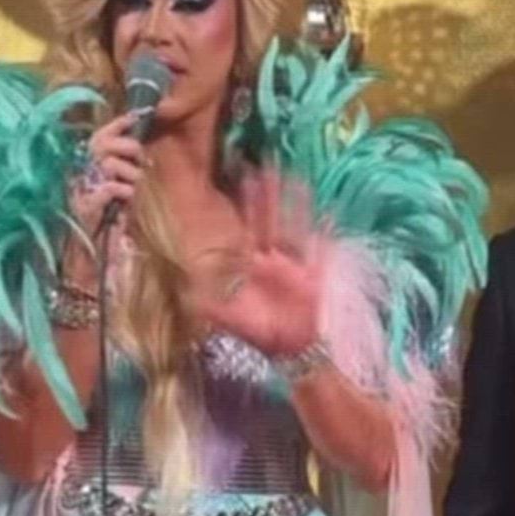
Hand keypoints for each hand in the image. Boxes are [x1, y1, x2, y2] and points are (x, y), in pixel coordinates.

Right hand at [69, 110, 146, 235]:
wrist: (91, 247)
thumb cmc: (106, 215)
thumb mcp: (117, 185)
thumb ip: (124, 166)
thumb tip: (141, 151)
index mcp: (87, 162)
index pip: (100, 134)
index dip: (118, 124)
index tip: (136, 117)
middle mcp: (81, 170)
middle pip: (105, 142)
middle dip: (131, 149)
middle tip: (142, 162)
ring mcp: (82, 186)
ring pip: (111, 163)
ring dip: (131, 175)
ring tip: (133, 189)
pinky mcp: (87, 204)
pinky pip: (112, 187)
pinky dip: (125, 192)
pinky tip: (126, 199)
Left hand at [187, 167, 321, 357]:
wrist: (290, 350)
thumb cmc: (260, 334)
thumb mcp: (230, 320)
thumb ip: (211, 306)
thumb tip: (186, 295)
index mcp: (252, 264)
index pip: (248, 227)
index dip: (247, 204)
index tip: (244, 177)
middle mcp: (272, 259)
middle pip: (270, 220)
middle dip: (268, 194)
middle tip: (266, 165)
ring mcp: (293, 264)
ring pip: (293, 228)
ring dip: (294, 205)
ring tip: (296, 179)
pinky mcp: (311, 275)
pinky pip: (317, 251)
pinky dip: (323, 235)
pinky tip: (327, 215)